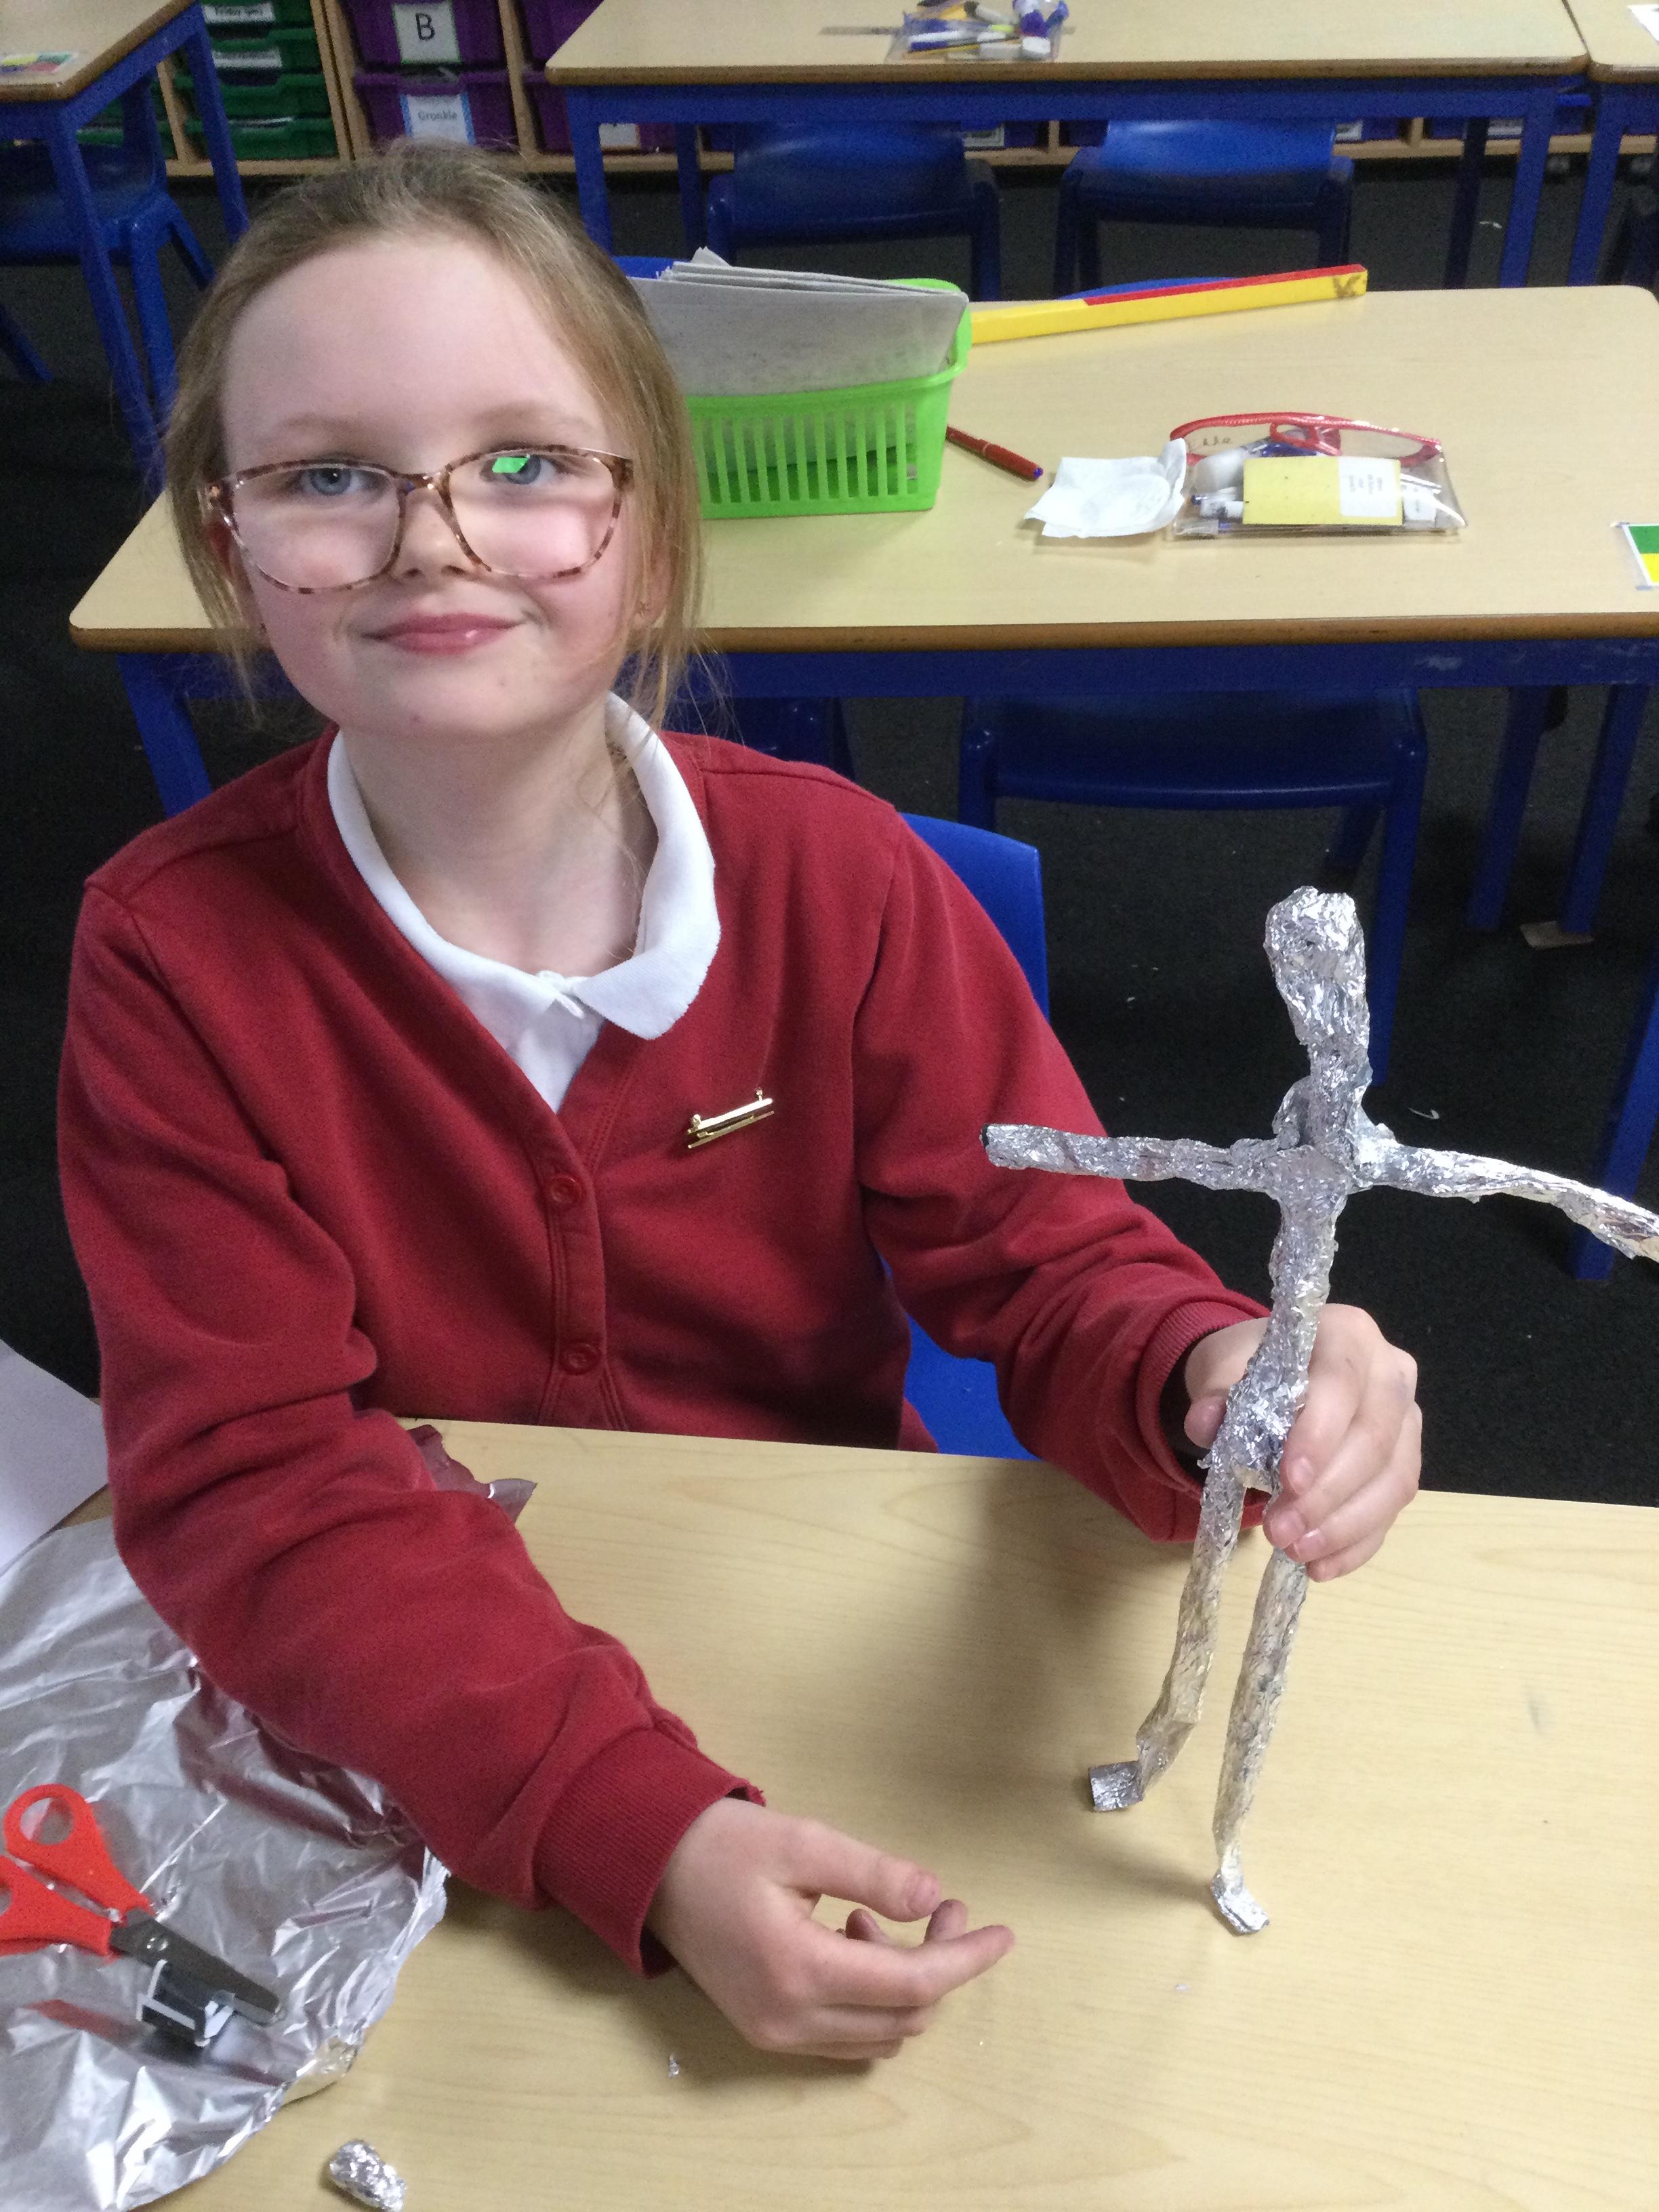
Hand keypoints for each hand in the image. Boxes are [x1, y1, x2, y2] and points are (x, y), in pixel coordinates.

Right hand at [646, 1797, 1012, 2060]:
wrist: (653, 1868)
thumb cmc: (725, 1845)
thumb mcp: (804, 1843)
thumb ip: (873, 1873)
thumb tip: (934, 1899)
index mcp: (799, 1969)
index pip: (910, 1984)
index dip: (964, 1960)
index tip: (1002, 1934)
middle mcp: (788, 2019)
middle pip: (902, 2017)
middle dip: (939, 1965)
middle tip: (943, 1907)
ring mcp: (775, 2033)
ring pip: (878, 2035)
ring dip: (905, 1985)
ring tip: (885, 1917)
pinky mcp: (767, 2031)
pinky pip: (846, 2036)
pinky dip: (871, 1998)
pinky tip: (854, 1939)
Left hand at [1182, 1303, 1419, 1581]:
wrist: (1270, 1378)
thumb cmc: (1252, 1367)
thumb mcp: (1222, 1365)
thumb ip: (1216, 1389)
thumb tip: (1206, 1423)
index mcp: (1348, 1334)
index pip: (1343, 1382)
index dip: (1320, 1434)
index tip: (1288, 1479)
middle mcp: (1391, 1374)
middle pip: (1375, 1440)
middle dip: (1327, 1493)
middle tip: (1278, 1530)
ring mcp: (1406, 1424)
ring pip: (1393, 1482)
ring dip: (1343, 1526)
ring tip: (1294, 1551)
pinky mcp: (1404, 1466)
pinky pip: (1391, 1512)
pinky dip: (1356, 1544)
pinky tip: (1320, 1566)